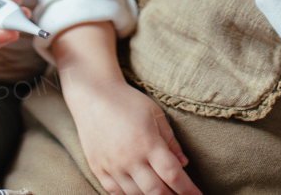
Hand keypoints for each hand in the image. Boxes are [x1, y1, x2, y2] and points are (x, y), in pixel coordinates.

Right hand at [64, 79, 200, 194]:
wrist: (93, 95)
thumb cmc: (128, 102)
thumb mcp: (155, 114)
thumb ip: (170, 140)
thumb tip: (184, 163)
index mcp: (148, 143)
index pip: (173, 174)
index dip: (188, 189)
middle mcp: (130, 159)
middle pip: (157, 191)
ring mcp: (113, 166)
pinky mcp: (98, 169)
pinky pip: (115, 193)